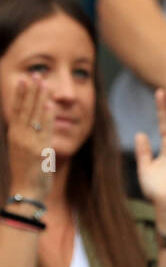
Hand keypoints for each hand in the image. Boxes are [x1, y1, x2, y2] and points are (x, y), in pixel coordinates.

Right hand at [3, 75, 54, 198]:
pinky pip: (45, 130)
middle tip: (35, 74)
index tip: (23, 80)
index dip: (20, 94)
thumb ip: (27, 138)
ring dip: (39, 98)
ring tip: (43, 83)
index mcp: (15, 135)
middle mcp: (20, 136)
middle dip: (30, 91)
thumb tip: (33, 125)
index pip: (16, 110)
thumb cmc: (28, 173)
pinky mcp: (40, 151)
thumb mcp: (23, 152)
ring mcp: (29, 143)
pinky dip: (48, 117)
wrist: (27, 192)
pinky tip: (51, 105)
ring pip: (34, 116)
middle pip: (25, 109)